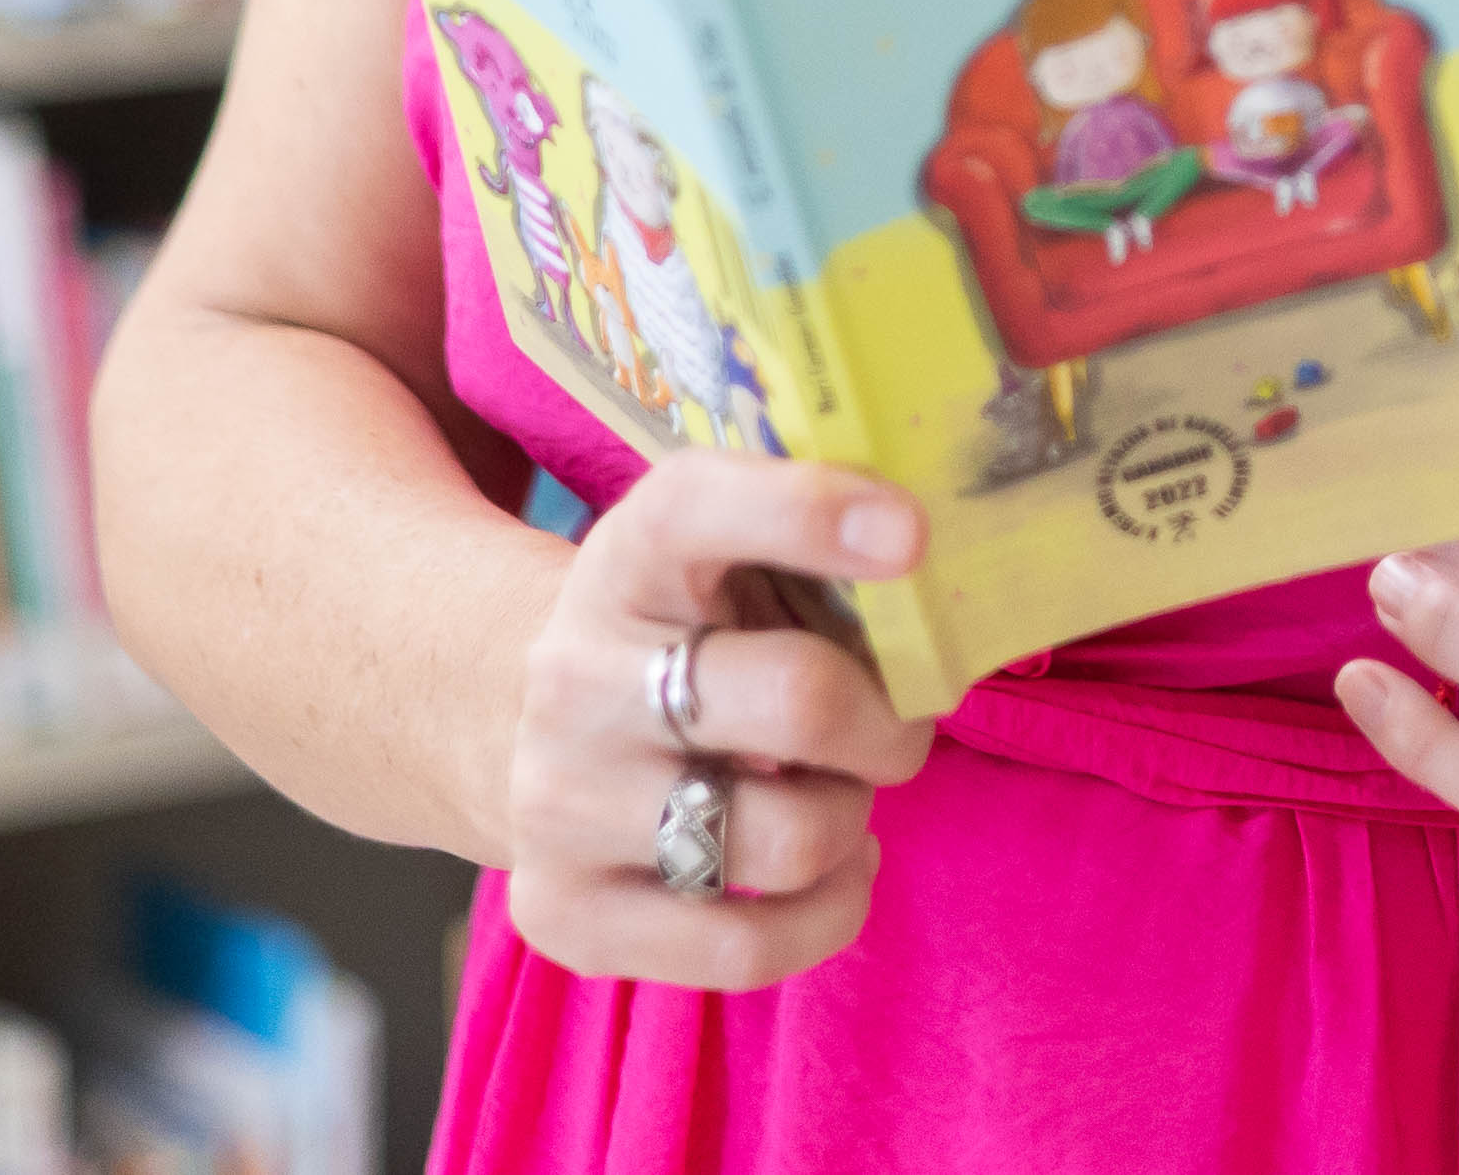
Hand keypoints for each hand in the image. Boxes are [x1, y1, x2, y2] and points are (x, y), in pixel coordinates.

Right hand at [500, 455, 938, 988]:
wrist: (523, 729)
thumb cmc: (680, 635)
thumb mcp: (719, 560)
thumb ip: (812, 549)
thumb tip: (936, 567)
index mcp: (623, 561)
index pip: (695, 508)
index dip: (808, 512)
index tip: (912, 536)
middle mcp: (574, 678)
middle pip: (795, 700)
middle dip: (890, 722)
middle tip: (900, 724)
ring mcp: (560, 804)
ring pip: (789, 838)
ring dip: (852, 817)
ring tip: (837, 793)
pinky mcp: (565, 914)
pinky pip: (747, 949)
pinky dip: (829, 911)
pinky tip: (834, 866)